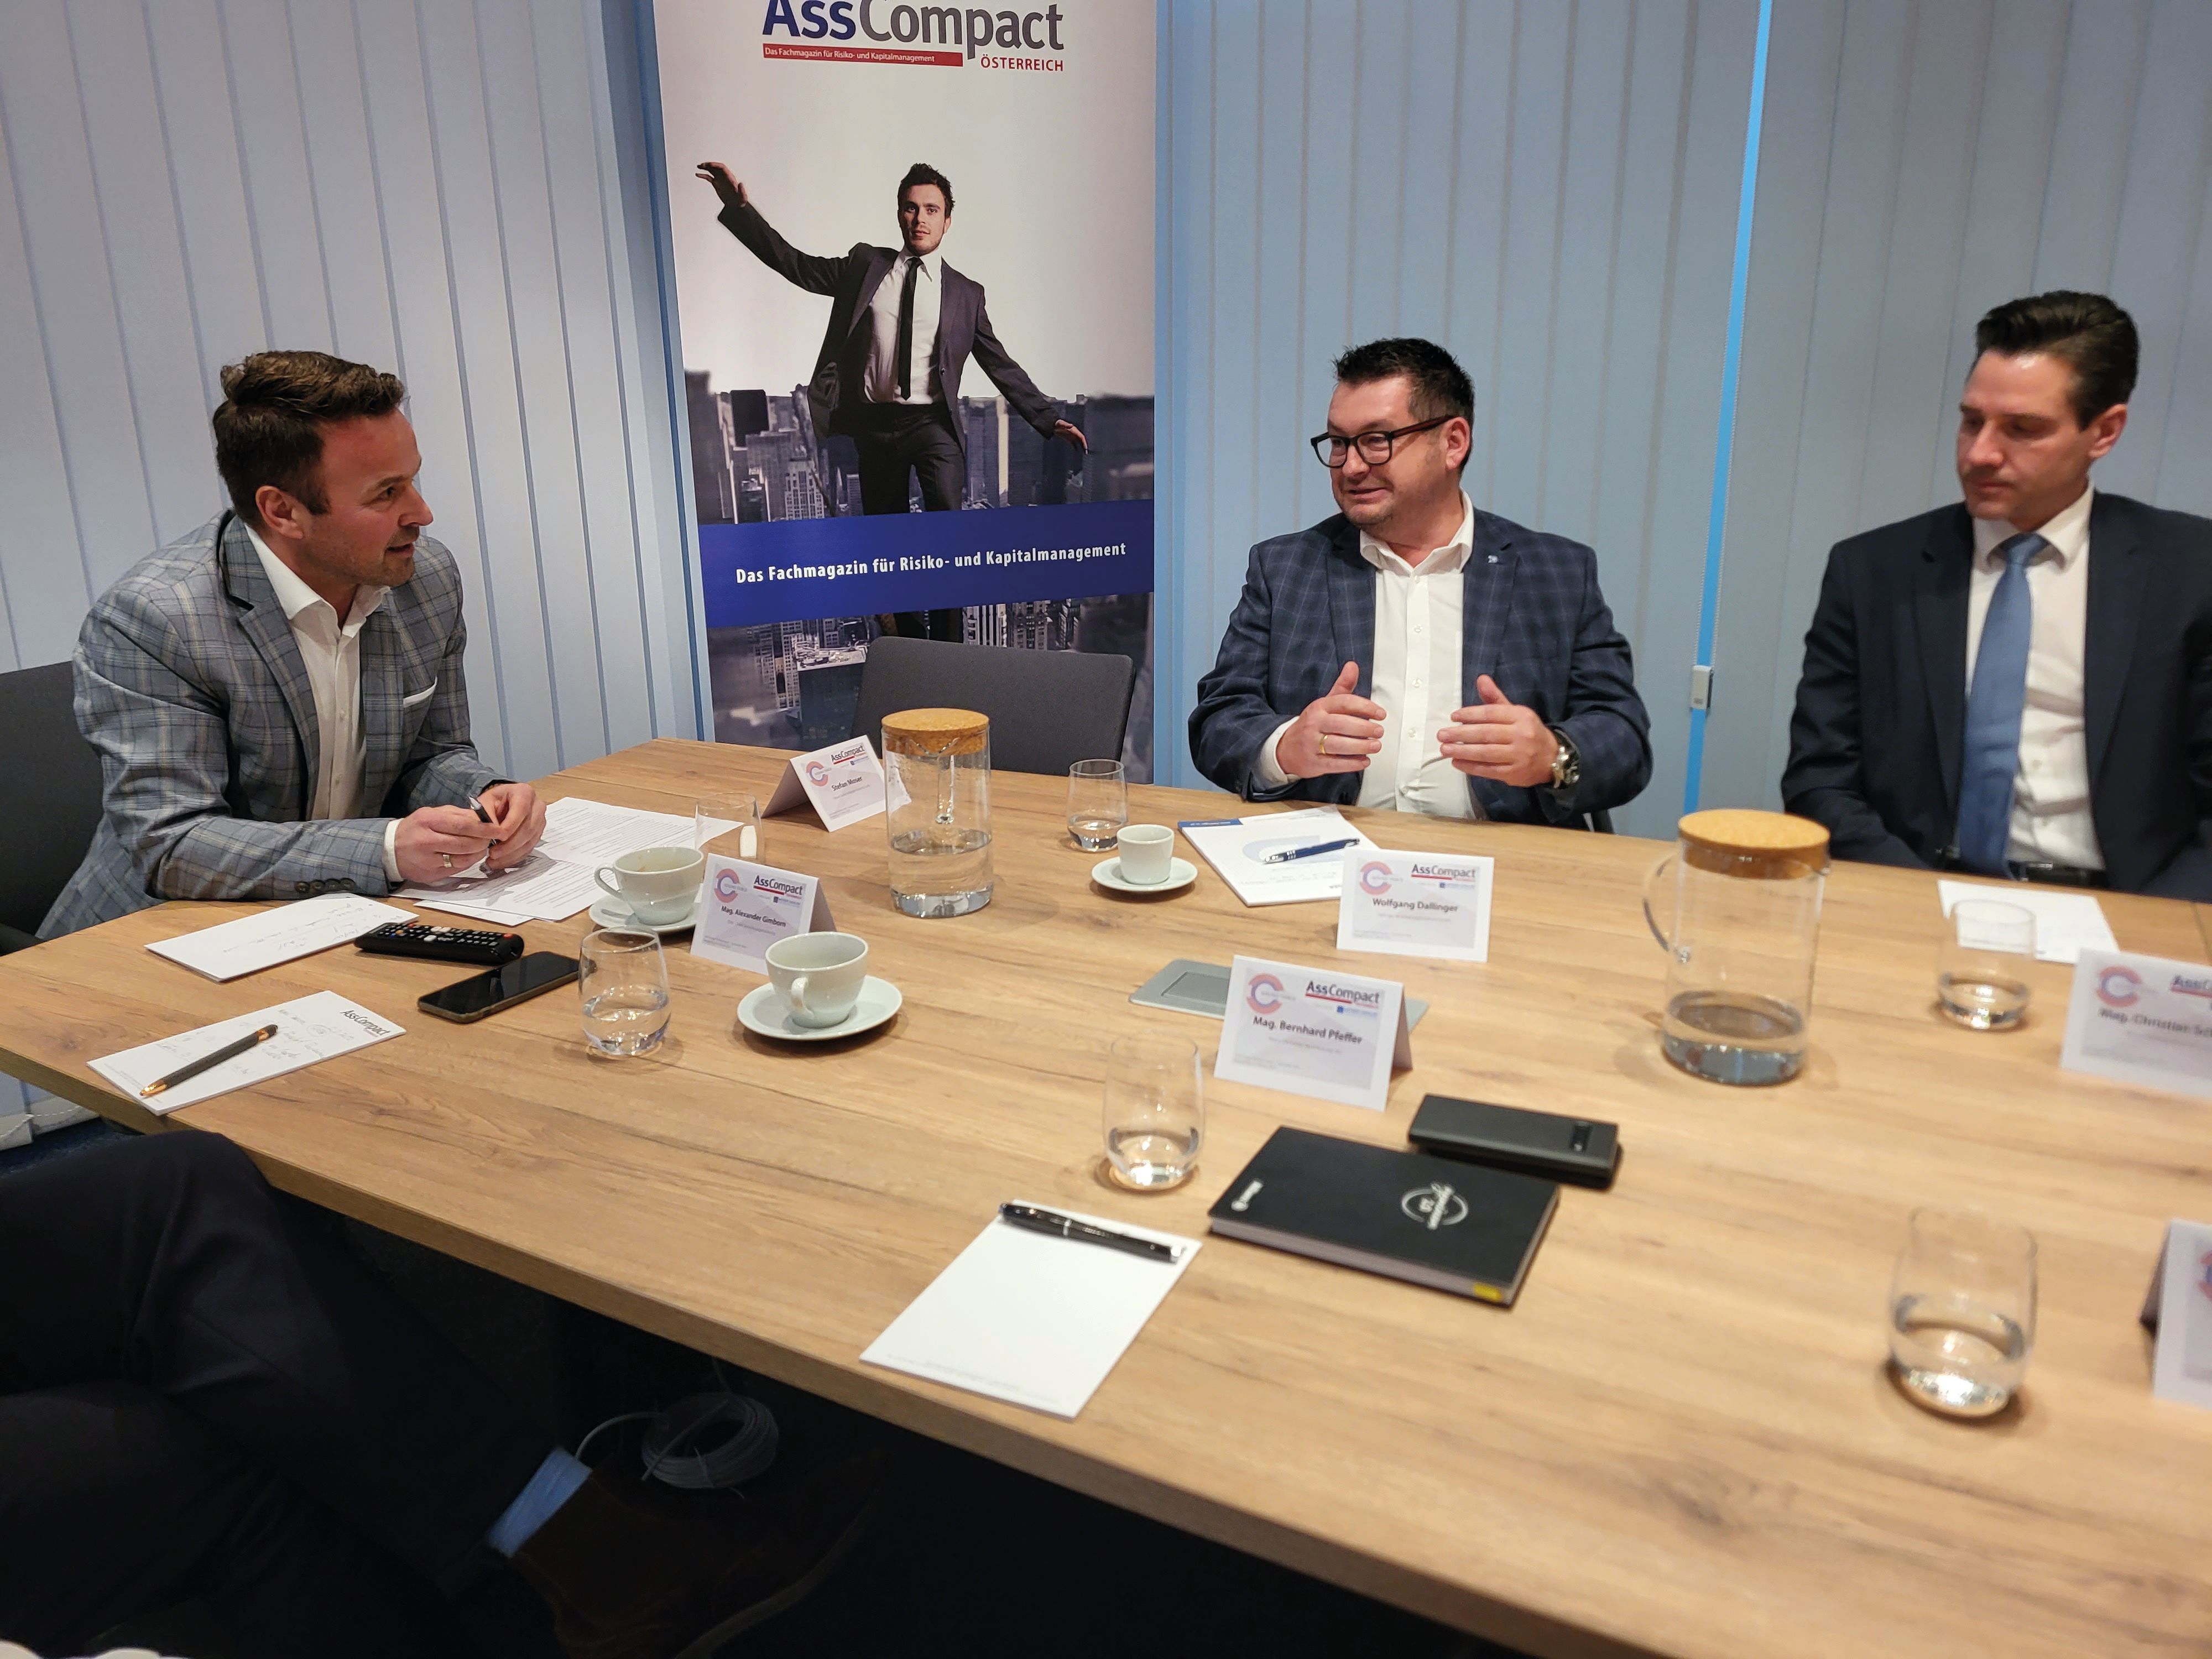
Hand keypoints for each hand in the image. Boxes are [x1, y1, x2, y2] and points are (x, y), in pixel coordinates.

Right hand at [392, 806, 498, 884]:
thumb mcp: (432, 813)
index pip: (463, 825)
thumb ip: (457, 814)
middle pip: (465, 843)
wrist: (390, 849)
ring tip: (482, 847)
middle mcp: (427, 840)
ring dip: (478, 853)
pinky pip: (456, 869)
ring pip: (463, 859)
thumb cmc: (415, 828)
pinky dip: (467, 862)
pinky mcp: (430, 874)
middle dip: (484, 841)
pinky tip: (469, 856)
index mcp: (428, 821)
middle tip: (493, 839)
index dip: (485, 828)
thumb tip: (482, 817)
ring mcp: (428, 859)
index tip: (499, 829)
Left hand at [475, 782, 546, 872]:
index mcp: (524, 792)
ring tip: (494, 860)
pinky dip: (515, 857)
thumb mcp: (485, 804)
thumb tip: (492, 835)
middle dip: (509, 845)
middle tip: (493, 854)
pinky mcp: (538, 833)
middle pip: (528, 828)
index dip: (510, 826)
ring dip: (511, 854)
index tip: (495, 838)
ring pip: (529, 841)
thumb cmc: (493, 802)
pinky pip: (529, 848)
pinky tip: (502, 861)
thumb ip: (488, 818)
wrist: (500, 804)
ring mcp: (540, 820)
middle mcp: (537, 805)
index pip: (521, 810)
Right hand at [695, 161, 745, 210]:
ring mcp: (720, 180)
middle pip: (716, 167)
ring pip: (712, 171)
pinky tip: (698, 174)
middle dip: (709, 165)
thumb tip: (741, 183)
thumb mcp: (742, 197)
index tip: (709, 164)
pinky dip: (703, 175)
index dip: (716, 165)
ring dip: (706, 167)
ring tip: (699, 166)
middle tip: (702, 165)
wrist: (736, 205)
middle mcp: (725, 177)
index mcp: (730, 177)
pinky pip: (709, 178)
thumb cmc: (740, 201)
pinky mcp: (717, 184)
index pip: (722, 167)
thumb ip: (742, 190)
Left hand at [1051, 419, 1087, 451]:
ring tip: (1083, 452)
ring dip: (1081, 446)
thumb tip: (1072, 425)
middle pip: (1081, 440)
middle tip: (1086, 452)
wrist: (1053, 425)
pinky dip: (1075, 447)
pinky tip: (1076, 450)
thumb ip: (1066, 425)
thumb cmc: (1058, 424)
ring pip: (1078, 442)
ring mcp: (1072, 436)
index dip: (1084, 442)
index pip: (1081, 437)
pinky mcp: (1068, 439)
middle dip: (1084, 445)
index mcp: (1074, 430)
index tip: (1085, 447)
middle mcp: (1074, 433)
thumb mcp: (1061, 424)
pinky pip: (1073, 443)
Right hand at [1274, 661, 1385, 779]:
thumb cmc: (1312, 725)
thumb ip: (1342, 687)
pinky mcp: (1313, 762)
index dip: (1365, 707)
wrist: (1286, 749)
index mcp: (1319, 707)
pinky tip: (1364, 761)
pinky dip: (1351, 763)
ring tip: (1375, 746)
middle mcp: (1314, 724)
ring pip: (1338, 745)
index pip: (1344, 703)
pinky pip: (1334, 764)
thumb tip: (1353, 666)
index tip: (1380, 714)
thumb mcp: (1325, 703)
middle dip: (1364, 728)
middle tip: (1379, 731)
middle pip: (1341, 724)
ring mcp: (1311, 744)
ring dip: (1360, 746)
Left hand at [1437, 675, 1558, 786]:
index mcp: (1521, 716)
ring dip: (1462, 751)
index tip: (1453, 716)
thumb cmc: (1527, 732)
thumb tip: (1481, 679)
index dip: (1470, 714)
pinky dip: (1471, 767)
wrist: (1553, 758)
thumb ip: (1495, 698)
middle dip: (1461, 734)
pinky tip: (1457, 763)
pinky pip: (1489, 770)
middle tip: (1442, 735)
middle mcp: (1521, 735)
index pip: (1491, 713)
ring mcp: (1518, 755)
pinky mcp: (1514, 773)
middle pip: (1486, 733)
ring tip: (1445, 749)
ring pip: (1486, 753)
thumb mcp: (1515, 712)